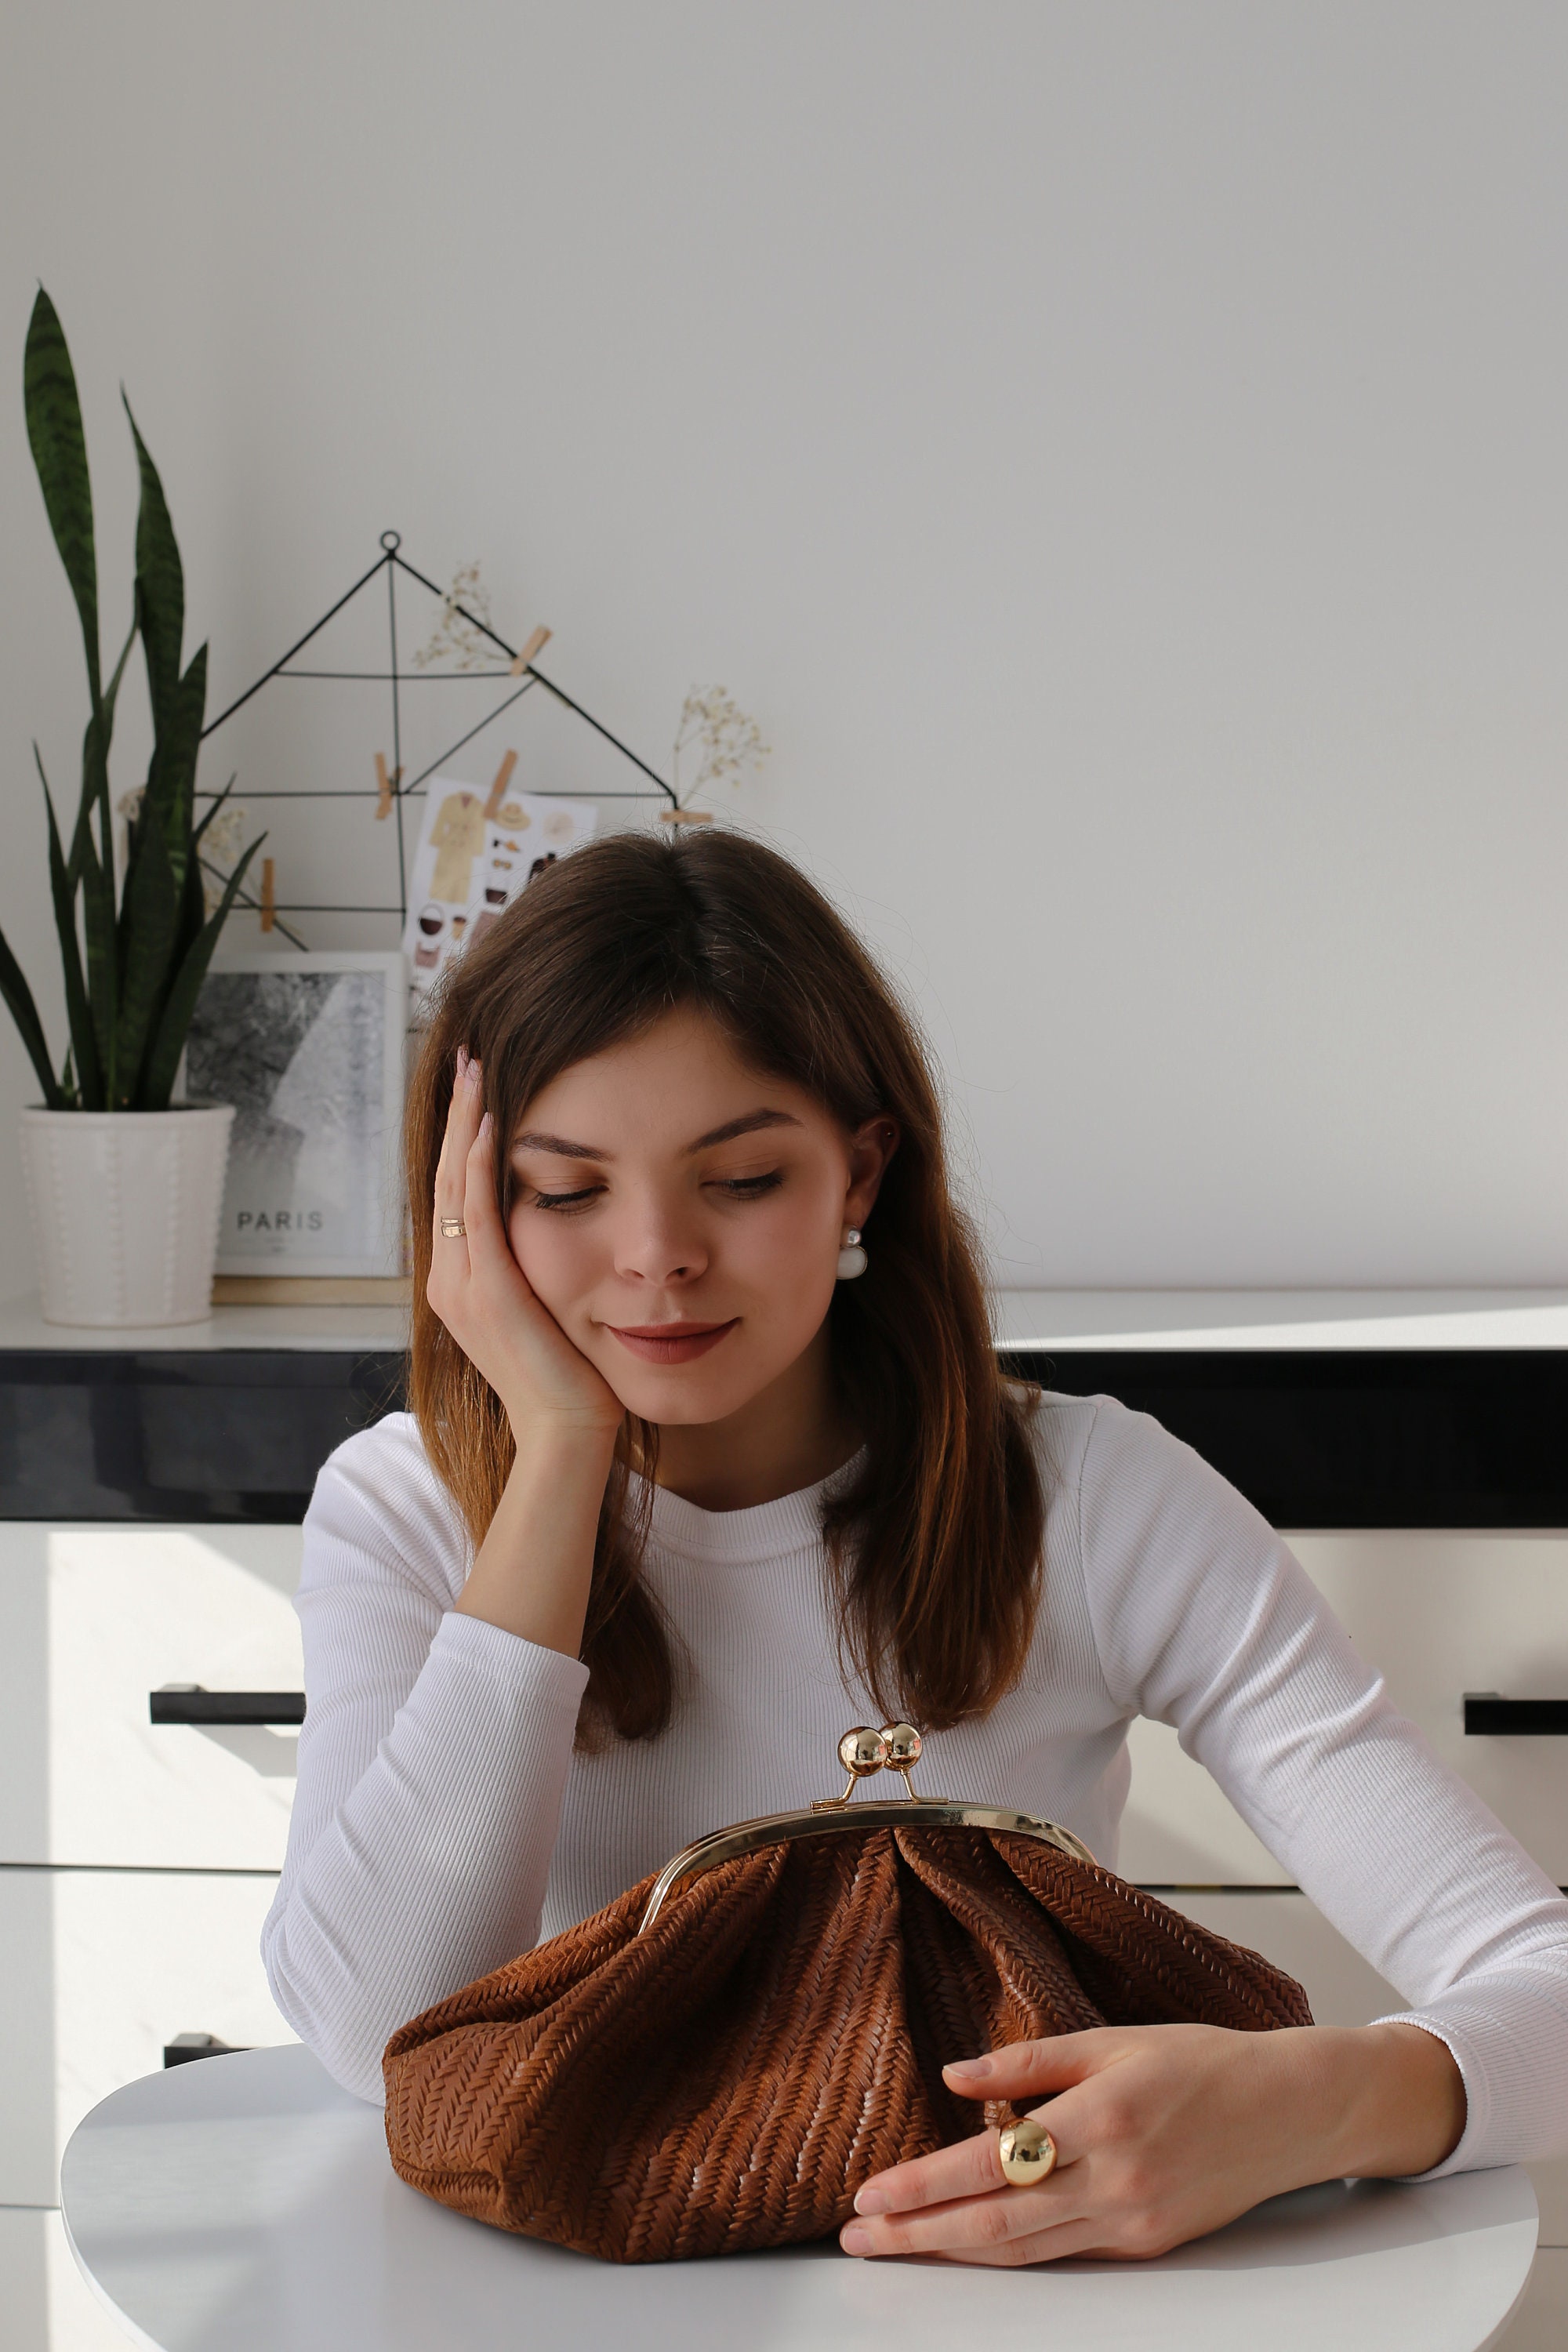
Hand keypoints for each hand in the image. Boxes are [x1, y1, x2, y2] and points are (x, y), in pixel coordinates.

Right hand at [427, 1050, 622, 1440]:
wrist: (567, 1432)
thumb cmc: (570, 1378)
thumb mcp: (545, 1310)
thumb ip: (535, 1270)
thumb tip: (558, 1229)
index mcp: (459, 1284)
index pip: (454, 1194)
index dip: (461, 1139)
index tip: (475, 1090)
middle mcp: (449, 1281)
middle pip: (445, 1178)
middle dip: (457, 1115)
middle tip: (467, 1060)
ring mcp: (462, 1286)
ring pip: (455, 1185)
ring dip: (465, 1124)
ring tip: (475, 1072)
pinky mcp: (490, 1291)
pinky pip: (477, 1214)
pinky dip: (480, 1165)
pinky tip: (491, 1123)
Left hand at [839, 2020, 1465, 2266]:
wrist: (1290, 2111)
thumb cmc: (1201, 2061)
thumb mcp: (1112, 2039)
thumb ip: (1029, 2061)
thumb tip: (956, 2076)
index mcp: (1100, 2117)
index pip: (988, 2164)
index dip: (922, 2184)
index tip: (869, 2195)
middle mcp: (1113, 2179)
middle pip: (994, 2221)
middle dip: (918, 2234)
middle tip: (857, 2238)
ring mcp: (1131, 2221)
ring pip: (1023, 2248)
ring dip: (952, 2250)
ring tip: (897, 2246)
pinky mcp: (1147, 2245)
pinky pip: (1063, 2252)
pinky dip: (1009, 2250)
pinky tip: (969, 2242)